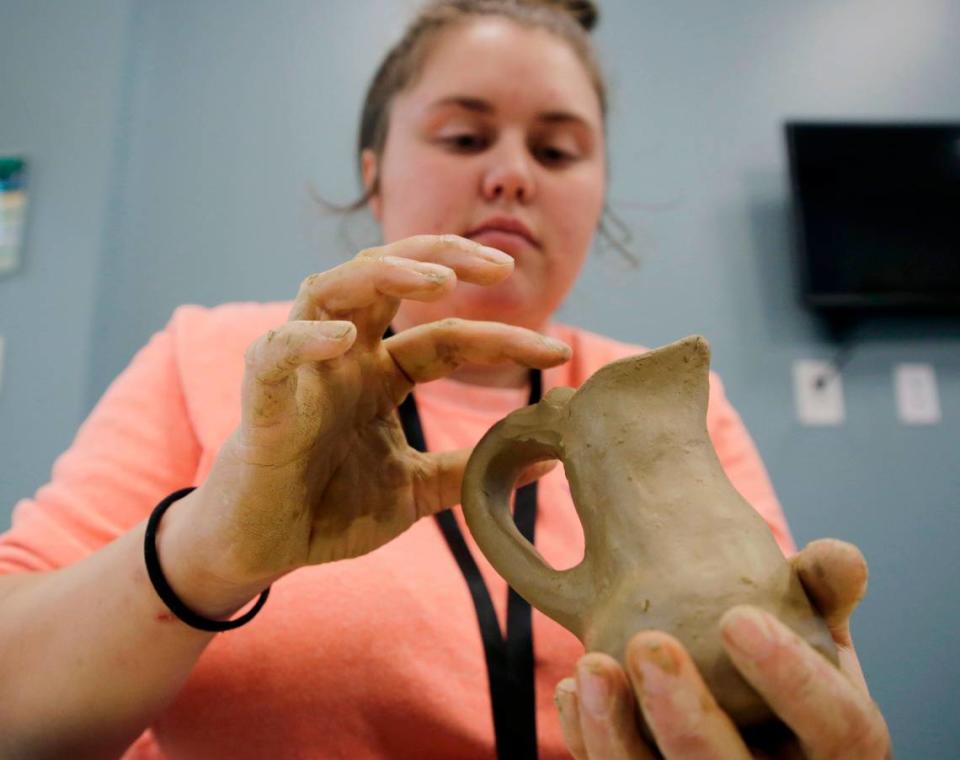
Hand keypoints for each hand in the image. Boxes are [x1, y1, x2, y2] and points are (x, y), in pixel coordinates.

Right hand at [172, 235, 569, 601]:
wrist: (262, 550)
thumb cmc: (328, 510)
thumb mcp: (415, 492)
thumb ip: (467, 471)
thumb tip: (543, 460)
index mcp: (380, 375)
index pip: (445, 338)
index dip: (501, 340)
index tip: (559, 353)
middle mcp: (345, 360)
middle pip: (385, 278)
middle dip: (441, 258)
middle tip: (500, 264)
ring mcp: (302, 373)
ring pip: (332, 291)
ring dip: (383, 275)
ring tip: (438, 280)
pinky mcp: (261, 404)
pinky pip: (273, 356)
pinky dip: (303, 341)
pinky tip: (343, 340)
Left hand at [554, 539, 891, 758]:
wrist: (742, 703)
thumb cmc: (782, 658)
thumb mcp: (810, 629)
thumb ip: (819, 593)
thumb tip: (840, 554)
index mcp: (844, 747)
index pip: (838, 727)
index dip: (792, 678)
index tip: (737, 616)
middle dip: (687, 716)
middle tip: (647, 644)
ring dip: (617, 734)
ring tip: (590, 666)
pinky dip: (591, 740)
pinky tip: (575, 690)